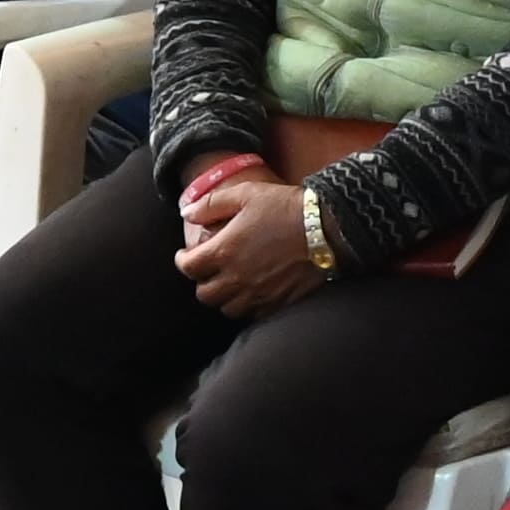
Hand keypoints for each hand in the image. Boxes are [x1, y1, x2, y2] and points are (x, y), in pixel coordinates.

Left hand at [171, 174, 326, 317]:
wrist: (327, 228)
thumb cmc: (284, 207)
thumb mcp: (244, 194)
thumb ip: (210, 205)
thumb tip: (186, 213)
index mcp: (224, 251)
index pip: (189, 267)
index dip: (182, 261)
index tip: (186, 255)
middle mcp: (237, 279)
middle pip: (205, 294)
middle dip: (202, 282)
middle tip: (209, 270)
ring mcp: (258, 294)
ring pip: (227, 309)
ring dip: (223, 297)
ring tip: (229, 283)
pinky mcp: (278, 303)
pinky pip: (253, 314)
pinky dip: (247, 306)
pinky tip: (251, 291)